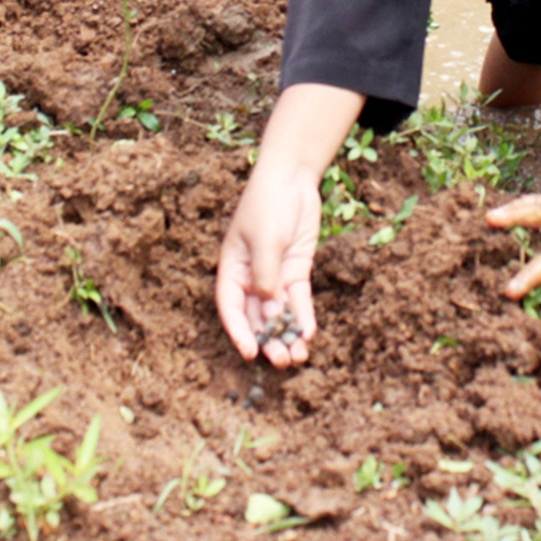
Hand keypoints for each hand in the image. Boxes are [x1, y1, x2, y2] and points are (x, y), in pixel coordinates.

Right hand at [215, 161, 321, 367]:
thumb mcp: (264, 241)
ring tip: (297, 356)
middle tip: (281, 361)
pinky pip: (298, 299)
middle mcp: (251, 277)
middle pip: (257, 316)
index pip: (231, 307)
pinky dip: (303, 316)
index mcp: (232, 269)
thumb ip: (266, 276)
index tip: (249, 352)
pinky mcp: (295, 270)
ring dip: (287, 334)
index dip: (238, 331)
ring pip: (279, 312)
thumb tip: (270, 310)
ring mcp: (275, 275)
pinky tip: (309, 333)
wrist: (291, 179)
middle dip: (268, 339)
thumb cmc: (267, 205)